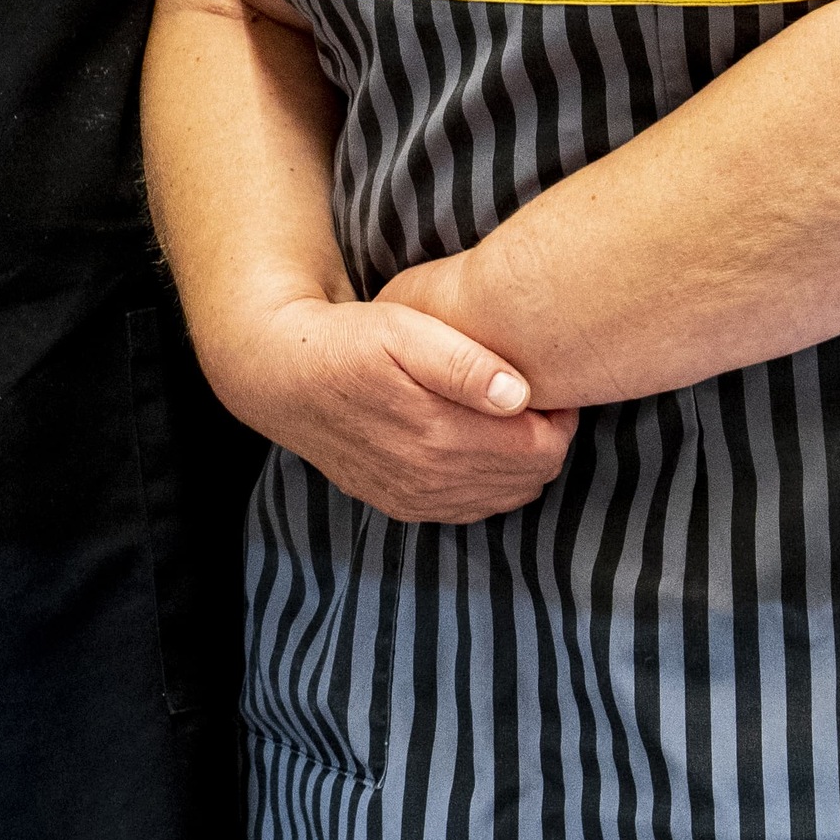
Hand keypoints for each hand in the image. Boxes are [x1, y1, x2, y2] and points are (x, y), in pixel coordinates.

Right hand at [214, 284, 575, 523]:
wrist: (279, 375)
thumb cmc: (345, 341)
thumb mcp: (401, 330)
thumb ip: (463, 362)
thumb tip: (519, 394)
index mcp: (438, 437)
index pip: (541, 450)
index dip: (560, 419)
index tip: (549, 386)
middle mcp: (429, 480)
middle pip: (530, 479)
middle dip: (545, 441)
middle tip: (536, 400)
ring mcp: (413, 499)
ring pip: (504, 498)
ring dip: (520, 464)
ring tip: (509, 420)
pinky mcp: (399, 505)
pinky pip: (471, 509)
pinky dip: (490, 483)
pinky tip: (480, 446)